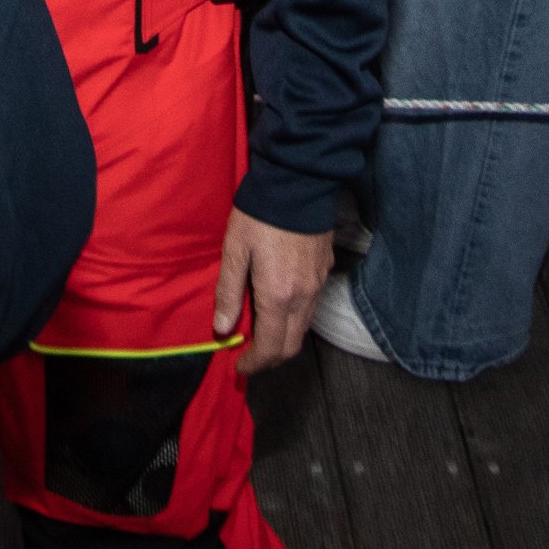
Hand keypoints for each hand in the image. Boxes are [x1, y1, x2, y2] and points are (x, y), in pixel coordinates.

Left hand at [212, 210, 332, 375]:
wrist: (298, 182)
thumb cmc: (260, 214)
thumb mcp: (235, 250)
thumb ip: (229, 292)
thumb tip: (223, 329)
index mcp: (278, 296)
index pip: (270, 347)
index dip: (254, 363)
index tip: (239, 366)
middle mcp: (303, 297)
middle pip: (291, 345)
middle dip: (270, 358)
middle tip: (250, 357)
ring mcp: (318, 284)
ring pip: (304, 328)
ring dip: (284, 340)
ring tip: (262, 334)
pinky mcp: (325, 270)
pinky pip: (311, 308)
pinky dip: (295, 319)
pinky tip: (279, 307)